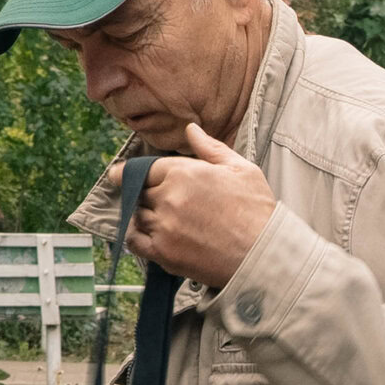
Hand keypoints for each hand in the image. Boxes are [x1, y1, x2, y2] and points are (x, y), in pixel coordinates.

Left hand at [127, 123, 277, 289]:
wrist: (264, 254)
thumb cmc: (257, 211)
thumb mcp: (240, 169)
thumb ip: (210, 147)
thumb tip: (190, 129)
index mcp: (185, 172)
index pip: (145, 168)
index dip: (131, 172)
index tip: (119, 174)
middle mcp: (169, 198)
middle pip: (139, 192)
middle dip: (144, 194)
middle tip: (153, 200)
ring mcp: (164, 226)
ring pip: (137, 216)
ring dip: (142, 215)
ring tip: (159, 218)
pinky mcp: (163, 253)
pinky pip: (135, 241)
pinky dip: (136, 237)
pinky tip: (146, 235)